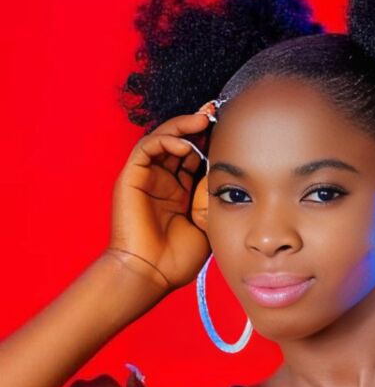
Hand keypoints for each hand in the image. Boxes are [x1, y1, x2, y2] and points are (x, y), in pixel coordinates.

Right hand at [108, 109, 213, 291]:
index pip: (196, 155)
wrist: (152, 273)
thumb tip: (228, 168)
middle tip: (218, 113)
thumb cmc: (179, 256)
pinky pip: (147, 148)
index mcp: (181, 191)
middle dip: (199, 125)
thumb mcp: (208, 220)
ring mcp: (147, 178)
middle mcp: (163, 181)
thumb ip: (213, 194)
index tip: (231, 127)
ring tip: (204, 119)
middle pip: (181, 142)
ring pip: (164, 139)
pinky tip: (185, 143)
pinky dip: (166, 140)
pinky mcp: (131, 177)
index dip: (210, 140)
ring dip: (183, 126)